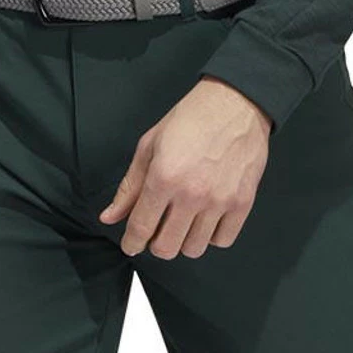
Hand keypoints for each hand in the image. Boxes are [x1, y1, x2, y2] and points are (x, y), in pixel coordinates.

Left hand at [98, 76, 270, 257]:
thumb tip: (110, 216)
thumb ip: (130, 185)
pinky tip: (206, 217)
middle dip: (156, 243)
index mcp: (164, 177)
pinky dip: (211, 236)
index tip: (131, 244)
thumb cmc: (191, 118)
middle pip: (166, 248)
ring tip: (183, 219)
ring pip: (194, 249)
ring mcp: (219, 201)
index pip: (141, 228)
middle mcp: (191, 194)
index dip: (131, 242)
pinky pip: (222, 241)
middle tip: (158, 228)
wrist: (235, 103)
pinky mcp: (242, 203)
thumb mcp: (150, 145)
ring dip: (184, 240)